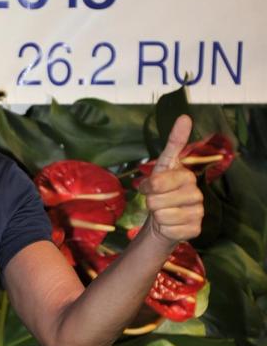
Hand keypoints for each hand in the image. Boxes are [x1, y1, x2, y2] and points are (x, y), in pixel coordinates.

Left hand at [138, 115, 203, 243]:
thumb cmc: (162, 190)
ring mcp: (198, 212)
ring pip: (162, 215)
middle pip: (156, 200)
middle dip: (151, 202)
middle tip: (157, 201)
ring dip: (157, 216)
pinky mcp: (195, 229)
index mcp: (187, 176)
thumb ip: (174, 142)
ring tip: (164, 211)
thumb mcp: (163, 165)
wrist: (164, 218)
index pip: (156, 182)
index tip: (149, 187)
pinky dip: (165, 228)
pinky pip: (170, 229)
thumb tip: (185, 116)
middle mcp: (196, 193)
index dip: (147, 186)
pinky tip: (171, 224)